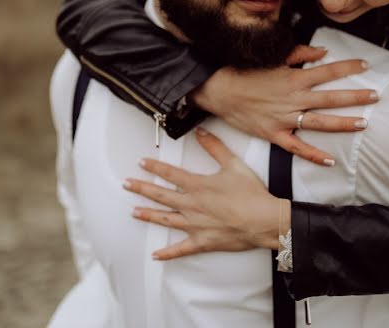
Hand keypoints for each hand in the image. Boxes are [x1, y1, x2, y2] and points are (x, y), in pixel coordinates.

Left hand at [124, 129, 288, 259]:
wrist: (263, 220)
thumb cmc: (250, 194)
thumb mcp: (234, 164)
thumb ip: (215, 147)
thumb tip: (200, 132)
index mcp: (198, 186)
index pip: (170, 174)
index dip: (154, 167)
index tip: (141, 163)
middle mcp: (192, 205)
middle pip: (161, 195)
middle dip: (142, 188)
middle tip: (126, 184)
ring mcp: (195, 225)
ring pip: (166, 219)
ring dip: (148, 215)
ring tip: (133, 212)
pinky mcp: (202, 242)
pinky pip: (181, 249)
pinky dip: (168, 253)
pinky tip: (156, 255)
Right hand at [192, 45, 378, 165]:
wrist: (218, 89)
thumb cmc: (244, 71)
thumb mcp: (273, 57)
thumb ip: (300, 54)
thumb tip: (323, 52)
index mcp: (293, 77)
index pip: (327, 71)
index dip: (348, 68)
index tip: (365, 65)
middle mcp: (293, 98)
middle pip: (330, 97)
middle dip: (355, 97)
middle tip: (376, 97)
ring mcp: (284, 118)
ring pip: (319, 122)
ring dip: (342, 123)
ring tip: (363, 123)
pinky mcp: (273, 134)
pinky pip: (296, 147)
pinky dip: (313, 155)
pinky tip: (330, 160)